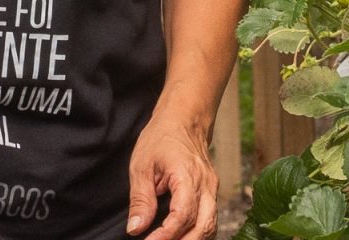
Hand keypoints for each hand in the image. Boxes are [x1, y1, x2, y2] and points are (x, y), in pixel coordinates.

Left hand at [125, 113, 214, 238]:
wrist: (184, 120)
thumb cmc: (161, 138)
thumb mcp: (141, 166)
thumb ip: (140, 200)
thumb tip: (135, 228)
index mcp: (187, 176)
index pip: (182, 216)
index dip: (166, 235)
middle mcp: (206, 184)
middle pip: (203, 226)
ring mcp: (212, 189)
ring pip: (210, 226)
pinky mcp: (212, 192)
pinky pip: (210, 219)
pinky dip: (198, 233)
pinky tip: (183, 237)